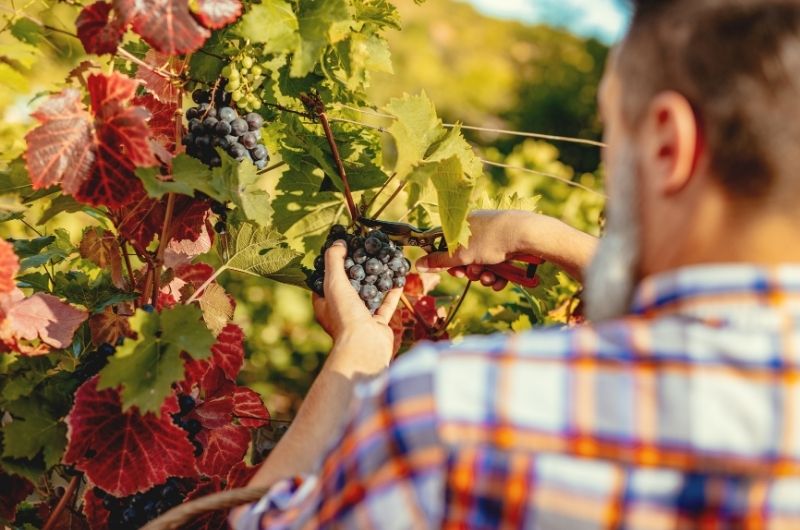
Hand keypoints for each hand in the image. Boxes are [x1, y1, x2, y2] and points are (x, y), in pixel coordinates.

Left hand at [313, 240, 401, 374]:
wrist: (365, 346)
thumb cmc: (345, 315)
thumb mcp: (334, 282)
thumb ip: (334, 261)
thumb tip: (338, 242)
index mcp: (325, 304)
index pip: (326, 281)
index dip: (333, 265)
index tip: (343, 249)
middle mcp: (341, 311)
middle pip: (350, 286)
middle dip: (358, 270)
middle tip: (366, 251)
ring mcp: (360, 318)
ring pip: (369, 294)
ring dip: (377, 279)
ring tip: (384, 261)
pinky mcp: (377, 324)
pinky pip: (386, 304)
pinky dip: (392, 292)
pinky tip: (399, 278)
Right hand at [416, 210, 597, 286]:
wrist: (528, 235)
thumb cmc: (492, 239)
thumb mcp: (462, 253)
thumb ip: (439, 260)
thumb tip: (418, 263)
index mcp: (464, 225)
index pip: (448, 244)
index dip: (447, 260)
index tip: (451, 269)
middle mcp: (479, 231)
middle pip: (465, 257)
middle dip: (467, 270)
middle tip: (470, 274)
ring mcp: (495, 240)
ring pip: (482, 264)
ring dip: (482, 276)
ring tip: (488, 278)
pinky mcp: (509, 250)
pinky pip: (497, 267)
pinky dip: (497, 276)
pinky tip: (499, 281)